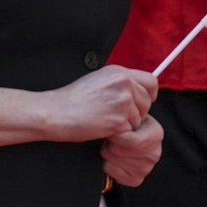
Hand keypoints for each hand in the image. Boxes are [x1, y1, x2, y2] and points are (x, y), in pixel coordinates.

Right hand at [43, 66, 157, 141]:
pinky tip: (102, 128)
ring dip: (125, 124)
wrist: (54, 112)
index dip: (149, 94)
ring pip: (139, 119)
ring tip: (104, 120)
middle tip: (115, 116)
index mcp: (120, 72)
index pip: (151, 82)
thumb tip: (138, 91)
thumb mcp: (99, 79)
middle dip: (136, 112)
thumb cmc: (72, 99)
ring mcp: (123, 102)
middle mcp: (125, 84)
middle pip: (147, 103)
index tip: (142, 102)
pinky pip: (129, 131)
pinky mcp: (118, 120)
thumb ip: (120, 82)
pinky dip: (118, 134)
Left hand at [100, 115, 162, 186]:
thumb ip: (128, 112)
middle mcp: (154, 154)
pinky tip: (113, 158)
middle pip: (118, 151)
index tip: (112, 130)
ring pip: (111, 160)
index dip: (116, 136)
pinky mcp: (136, 180)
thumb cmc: (127, 124)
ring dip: (106, 152)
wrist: (129, 139)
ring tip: (112, 146)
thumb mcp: (132, 113)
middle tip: (111, 138)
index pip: (131, 142)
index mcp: (156, 135)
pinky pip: (110, 171)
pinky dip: (106, 164)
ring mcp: (146, 169)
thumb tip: (124, 109)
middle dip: (109, 143)